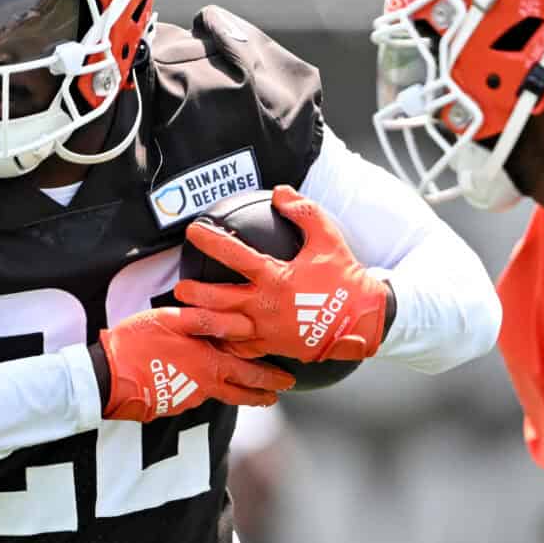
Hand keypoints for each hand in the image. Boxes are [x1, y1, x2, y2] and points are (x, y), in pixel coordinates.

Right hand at [97, 305, 293, 422]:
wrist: (107, 377)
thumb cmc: (138, 343)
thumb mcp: (173, 320)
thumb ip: (206, 321)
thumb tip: (235, 321)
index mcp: (210, 365)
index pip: (250, 374)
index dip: (270, 378)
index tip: (286, 381)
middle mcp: (204, 387)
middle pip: (241, 393)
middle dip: (262, 394)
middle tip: (277, 396)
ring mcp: (186, 399)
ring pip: (215, 395)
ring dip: (232, 393)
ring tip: (244, 393)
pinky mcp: (169, 406)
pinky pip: (191, 396)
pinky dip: (199, 390)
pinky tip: (193, 383)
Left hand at [174, 186, 390, 363]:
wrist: (364, 319)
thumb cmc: (346, 279)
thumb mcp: (328, 238)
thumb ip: (303, 212)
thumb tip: (280, 193)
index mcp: (275, 277)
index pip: (235, 254)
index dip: (211, 240)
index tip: (193, 231)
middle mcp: (265, 305)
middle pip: (219, 299)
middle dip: (195, 293)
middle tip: (179, 288)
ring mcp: (267, 330)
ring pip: (224, 329)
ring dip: (199, 323)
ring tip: (180, 319)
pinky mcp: (272, 347)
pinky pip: (241, 349)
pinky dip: (223, 346)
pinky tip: (209, 342)